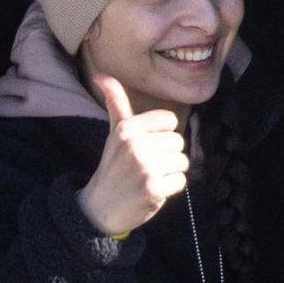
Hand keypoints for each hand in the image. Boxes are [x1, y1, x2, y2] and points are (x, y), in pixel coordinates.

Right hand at [77, 73, 188, 235]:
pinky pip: (181, 181)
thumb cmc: (113, 165)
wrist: (100, 208)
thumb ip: (115, 102)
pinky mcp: (154, 190)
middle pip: (178, 141)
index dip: (162, 134)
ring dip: (171, 172)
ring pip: (183, 161)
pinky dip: (171, 188)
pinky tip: (154, 190)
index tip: (147, 145)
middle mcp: (135, 145)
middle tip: (147, 165)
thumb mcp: (114, 132)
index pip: (169, 120)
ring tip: (151, 177)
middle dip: (167, 155)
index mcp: (127, 128)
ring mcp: (145, 168)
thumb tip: (100, 74)